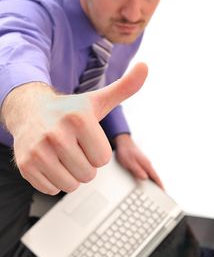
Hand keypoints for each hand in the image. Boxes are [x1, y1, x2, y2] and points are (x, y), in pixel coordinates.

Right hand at [2, 63, 147, 194]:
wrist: (29, 112)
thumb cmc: (68, 110)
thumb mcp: (97, 101)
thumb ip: (124, 88)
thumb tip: (145, 67)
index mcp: (79, 118)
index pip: (103, 159)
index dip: (96, 151)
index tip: (85, 138)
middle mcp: (56, 134)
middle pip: (88, 174)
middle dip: (84, 164)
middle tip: (71, 146)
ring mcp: (38, 151)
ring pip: (71, 185)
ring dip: (70, 174)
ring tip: (60, 154)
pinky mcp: (26, 166)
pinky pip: (52, 189)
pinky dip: (53, 180)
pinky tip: (48, 161)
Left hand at [114, 134, 163, 188]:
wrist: (123, 142)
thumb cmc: (125, 151)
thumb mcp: (129, 163)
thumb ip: (137, 170)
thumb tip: (145, 178)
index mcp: (146, 164)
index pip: (155, 177)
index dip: (160, 185)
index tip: (164, 192)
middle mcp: (147, 164)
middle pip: (154, 176)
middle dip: (158, 184)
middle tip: (161, 193)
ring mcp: (144, 163)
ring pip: (151, 174)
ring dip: (153, 181)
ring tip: (155, 189)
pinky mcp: (141, 162)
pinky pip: (147, 171)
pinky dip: (149, 177)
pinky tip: (147, 180)